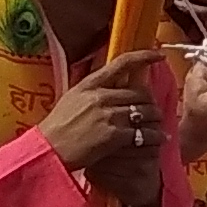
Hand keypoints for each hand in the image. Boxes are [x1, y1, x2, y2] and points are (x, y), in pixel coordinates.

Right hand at [37, 55, 166, 194]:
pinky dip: (154, 136)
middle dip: (151, 103)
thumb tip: (112, 83)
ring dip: (156, 119)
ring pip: (145, 112)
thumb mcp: (72, 99)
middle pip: (140, 94)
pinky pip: (143, 133)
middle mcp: (100, 96)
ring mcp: (108, 115)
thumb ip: (92, 90)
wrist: (48, 151)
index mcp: (89, 84)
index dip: (144, 56)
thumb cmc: (57, 128)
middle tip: (156, 112)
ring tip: (158, 126)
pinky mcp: (113, 135)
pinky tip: (159, 139)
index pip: (122, 63)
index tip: (159, 55)